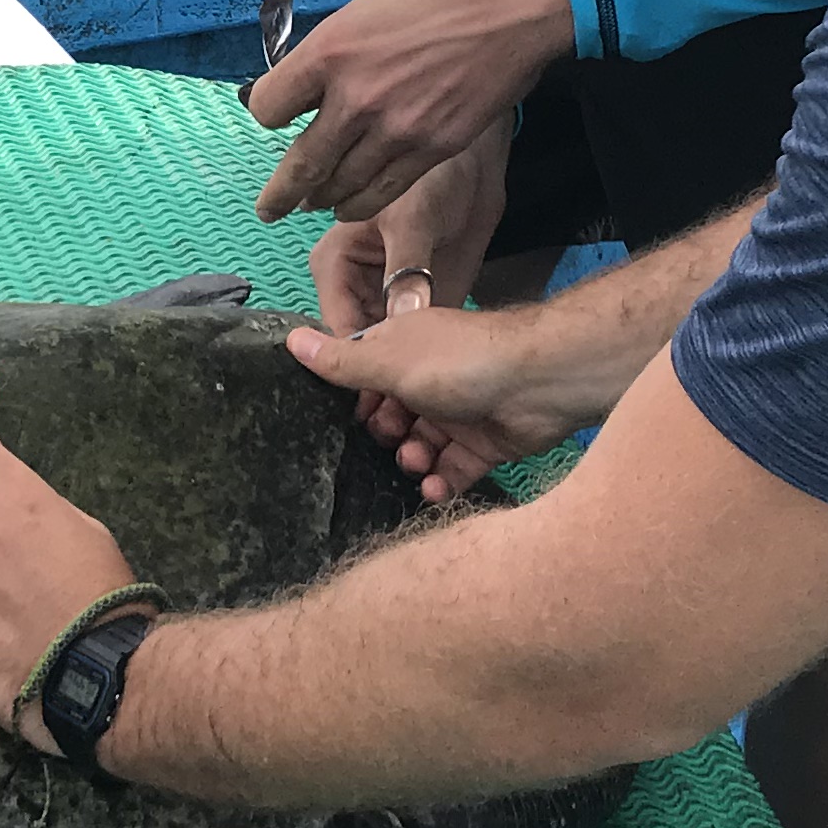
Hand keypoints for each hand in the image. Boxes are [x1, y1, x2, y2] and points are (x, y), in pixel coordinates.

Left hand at [250, 0, 574, 223]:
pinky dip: (362, 204)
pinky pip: (385, 191)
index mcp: (330, 50)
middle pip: (302, 163)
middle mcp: (355, 97)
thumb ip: (344, 46)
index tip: (275, 115)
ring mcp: (396, 129)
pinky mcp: (435, 148)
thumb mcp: (373, 2)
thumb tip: (326, 71)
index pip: (270, 106)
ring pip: (341, 186)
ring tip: (311, 207)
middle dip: (281, 192)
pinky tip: (352, 206)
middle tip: (268, 208)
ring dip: (321, 200)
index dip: (269, 113)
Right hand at [286, 311, 583, 499]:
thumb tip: (289, 339)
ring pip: (421, 445)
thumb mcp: (388, 359)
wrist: (537, 383)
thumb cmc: (456, 361)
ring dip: (414, 459)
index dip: (353, 399)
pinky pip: (453, 469)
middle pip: (392, 416)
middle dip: (386, 434)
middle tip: (391, 440)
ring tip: (419, 463)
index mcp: (403, 350)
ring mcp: (458, 412)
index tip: (345, 418)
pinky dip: (442, 481)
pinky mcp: (483, 444)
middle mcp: (428, 379)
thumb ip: (340, 361)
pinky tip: (437, 488)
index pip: (364, 375)